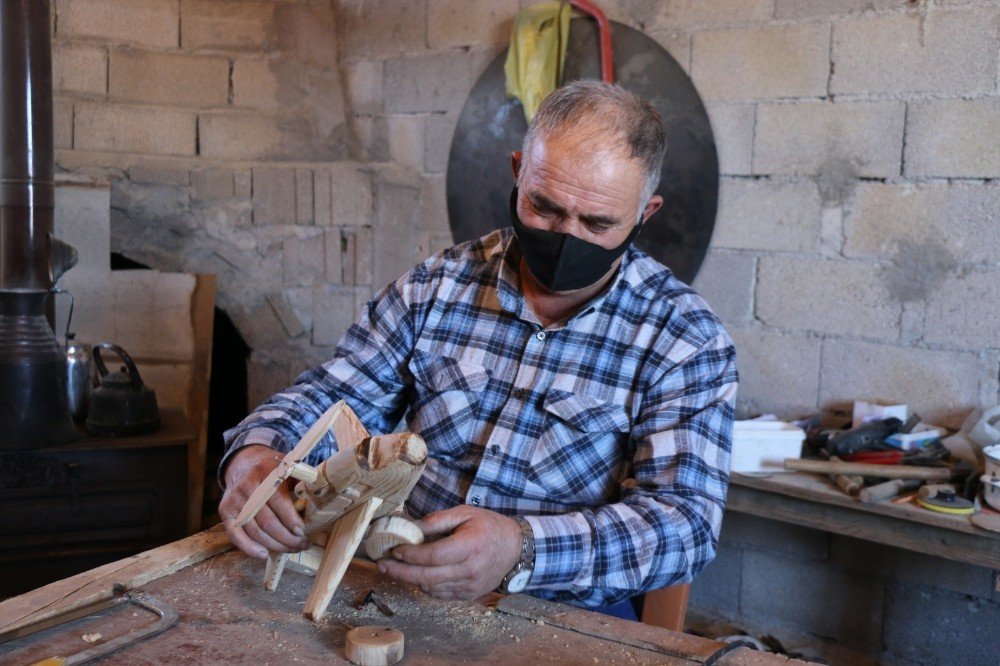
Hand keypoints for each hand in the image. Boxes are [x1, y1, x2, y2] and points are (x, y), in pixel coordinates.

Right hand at [218, 445, 310, 558]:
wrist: (243, 463)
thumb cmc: (271, 469)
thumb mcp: (288, 466)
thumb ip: (300, 482)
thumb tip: (318, 501)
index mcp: (266, 472)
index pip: (278, 501)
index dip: (291, 519)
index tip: (303, 532)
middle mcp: (247, 487)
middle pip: (267, 520)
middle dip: (287, 537)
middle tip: (303, 545)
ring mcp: (234, 500)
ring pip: (255, 531)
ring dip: (275, 545)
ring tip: (291, 550)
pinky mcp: (225, 511)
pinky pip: (235, 535)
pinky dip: (249, 548)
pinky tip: (264, 555)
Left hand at [377, 505, 521, 599]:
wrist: (515, 549)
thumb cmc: (488, 526)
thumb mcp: (464, 513)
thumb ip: (437, 520)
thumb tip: (410, 527)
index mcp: (470, 546)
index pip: (434, 556)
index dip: (411, 555)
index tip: (395, 550)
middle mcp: (470, 570)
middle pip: (427, 577)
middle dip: (401, 572)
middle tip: (382, 565)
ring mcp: (470, 586)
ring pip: (431, 588)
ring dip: (410, 579)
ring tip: (396, 568)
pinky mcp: (468, 595)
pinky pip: (440, 594)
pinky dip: (425, 585)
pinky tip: (417, 575)